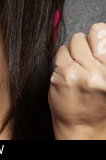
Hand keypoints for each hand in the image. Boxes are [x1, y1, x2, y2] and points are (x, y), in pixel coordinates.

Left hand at [48, 22, 105, 139]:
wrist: (83, 131)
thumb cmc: (96, 104)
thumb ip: (102, 57)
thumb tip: (98, 31)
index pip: (101, 32)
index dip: (95, 37)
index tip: (93, 46)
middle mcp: (99, 72)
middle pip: (83, 36)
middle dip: (81, 46)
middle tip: (83, 63)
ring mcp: (80, 73)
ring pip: (70, 43)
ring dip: (71, 54)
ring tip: (76, 71)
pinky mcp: (64, 76)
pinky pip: (60, 53)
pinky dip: (61, 61)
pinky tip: (66, 75)